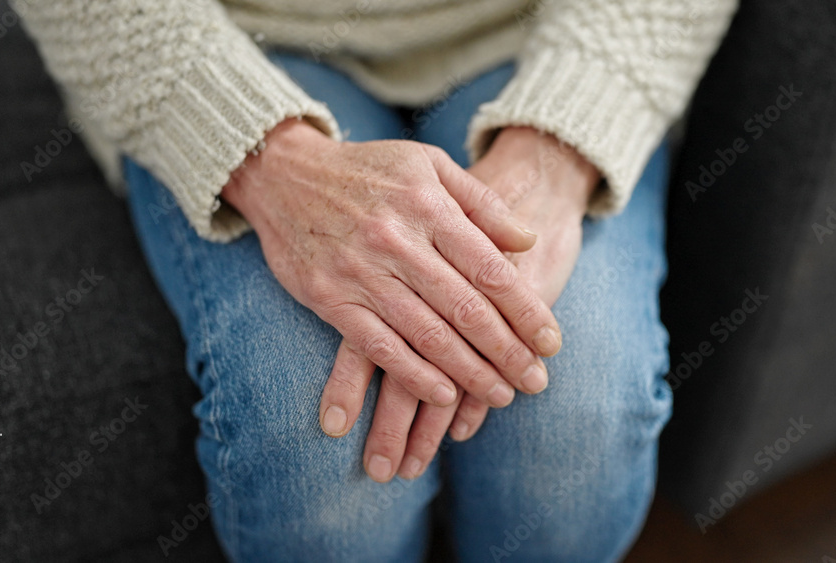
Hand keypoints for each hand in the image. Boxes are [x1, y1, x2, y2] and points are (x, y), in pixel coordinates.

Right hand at [359, 127, 599, 481]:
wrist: (282, 172)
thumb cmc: (368, 169)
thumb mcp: (428, 164)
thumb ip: (481, 202)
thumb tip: (527, 241)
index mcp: (429, 207)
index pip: (490, 268)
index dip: (526, 310)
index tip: (552, 341)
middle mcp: (398, 241)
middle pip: (466, 309)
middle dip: (508, 351)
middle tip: (536, 381)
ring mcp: (361, 273)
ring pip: (427, 334)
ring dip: (469, 372)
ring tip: (501, 395)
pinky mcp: (329, 298)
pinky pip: (378, 346)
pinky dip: (413, 374)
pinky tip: (444, 395)